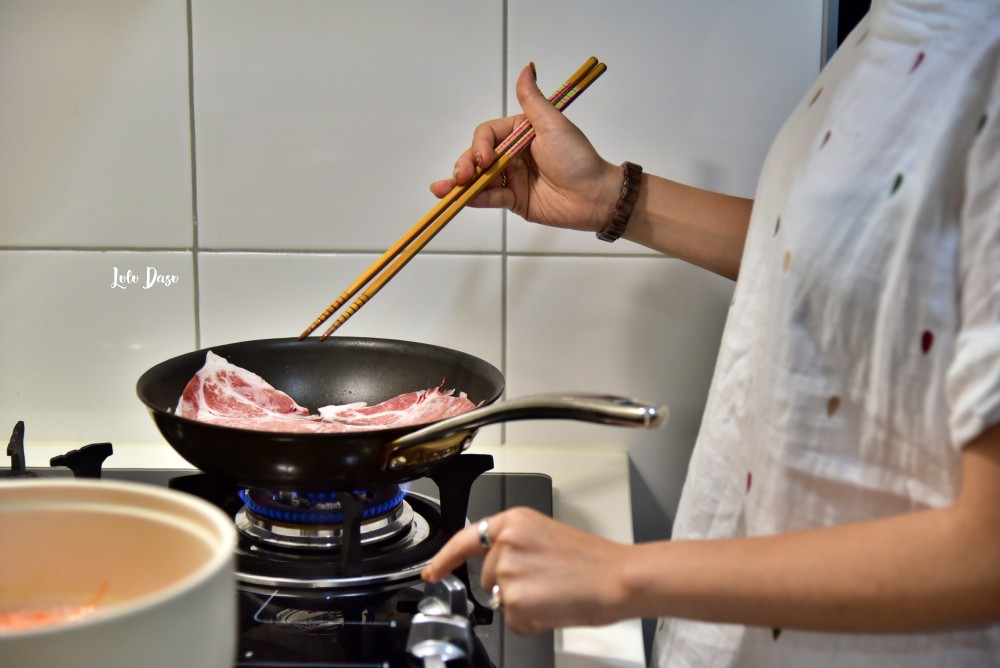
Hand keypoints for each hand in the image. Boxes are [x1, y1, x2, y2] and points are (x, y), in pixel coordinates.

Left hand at [421, 507, 630, 634]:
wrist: (618, 578)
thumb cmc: (594, 561)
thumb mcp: (547, 537)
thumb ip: (516, 546)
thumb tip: (500, 570)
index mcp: (515, 521)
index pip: (466, 539)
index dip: (445, 559)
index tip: (432, 571)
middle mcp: (505, 543)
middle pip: (488, 577)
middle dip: (511, 586)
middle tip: (548, 583)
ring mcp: (507, 572)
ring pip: (502, 601)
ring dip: (524, 605)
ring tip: (555, 593)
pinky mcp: (514, 600)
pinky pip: (514, 622)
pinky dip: (532, 622)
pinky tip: (554, 607)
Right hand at [430, 64, 621, 233]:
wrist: (594, 196)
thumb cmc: (578, 158)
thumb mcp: (554, 125)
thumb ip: (532, 100)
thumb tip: (527, 67)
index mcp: (520, 133)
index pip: (488, 134)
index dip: (481, 145)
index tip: (485, 158)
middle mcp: (513, 154)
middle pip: (477, 157)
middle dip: (465, 165)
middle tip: (462, 176)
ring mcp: (512, 179)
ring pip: (479, 179)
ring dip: (461, 184)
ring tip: (445, 191)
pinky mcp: (514, 200)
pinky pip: (490, 199)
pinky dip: (476, 199)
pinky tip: (464, 199)